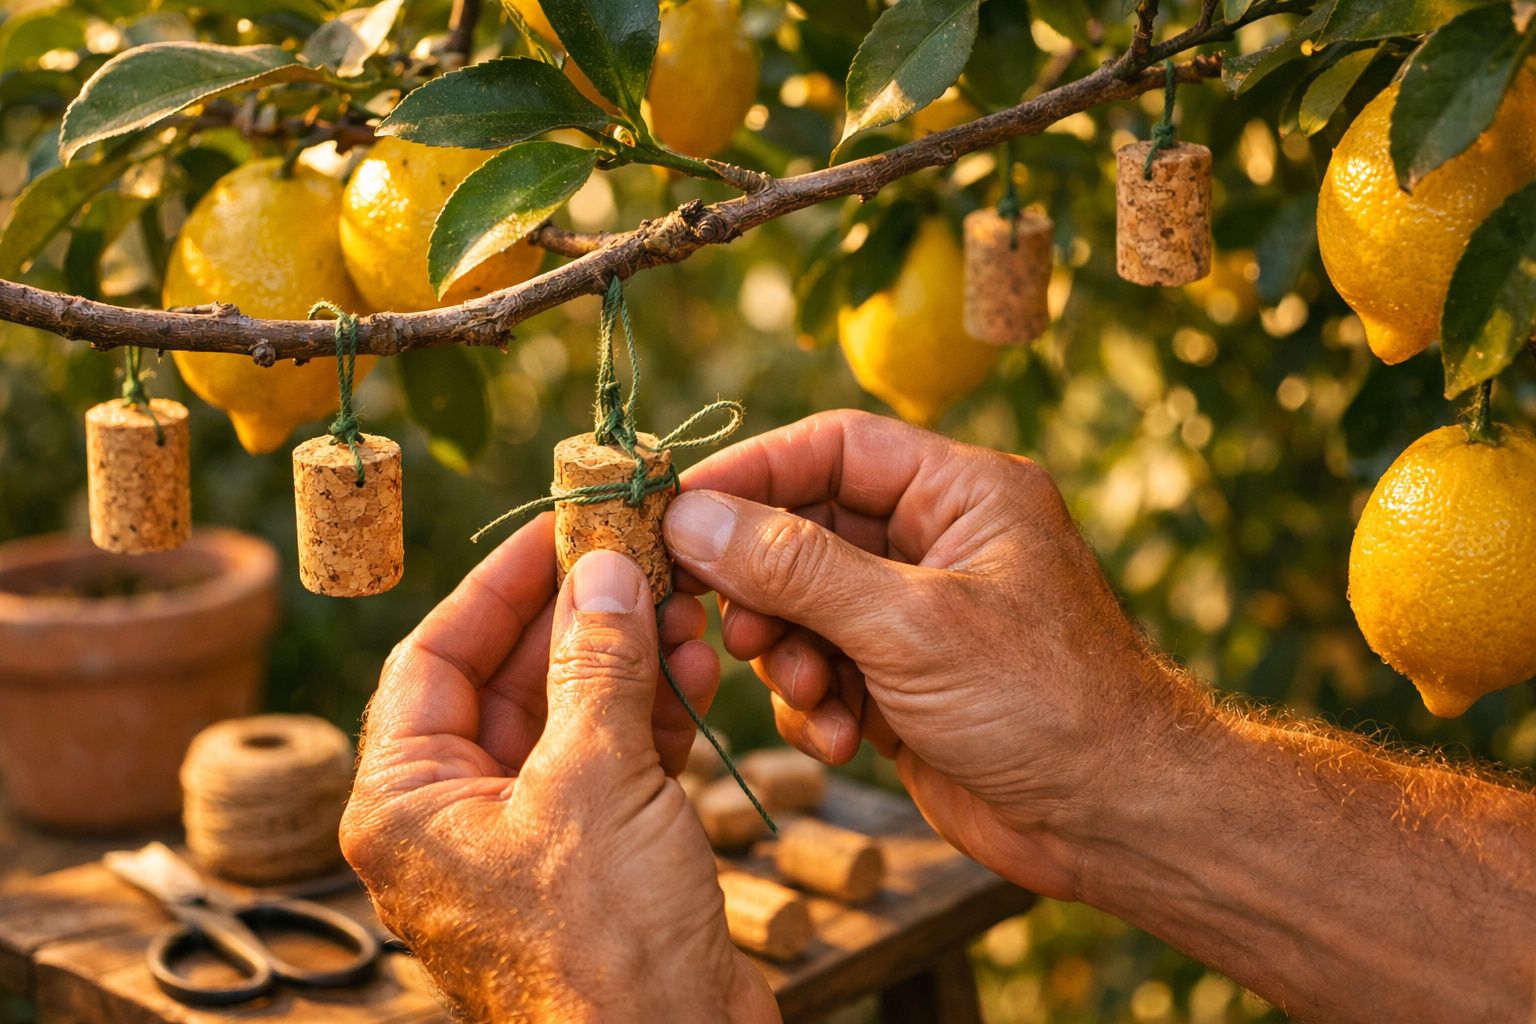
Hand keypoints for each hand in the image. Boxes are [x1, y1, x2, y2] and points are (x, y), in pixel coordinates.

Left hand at [341, 517, 778, 1022]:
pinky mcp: (584, 859)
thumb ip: (599, 663)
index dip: (498, 584)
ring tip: (685, 616)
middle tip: (638, 557)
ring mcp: (521, 840)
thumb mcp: (598, 779)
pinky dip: (649, 718)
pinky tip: (696, 678)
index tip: (558, 527)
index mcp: (407, 802)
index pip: (433, 656)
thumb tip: (602, 567)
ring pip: (566, 717)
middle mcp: (450, 818)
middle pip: (507, 681)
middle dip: (580, 620)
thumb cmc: (605, 943)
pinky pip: (605, 763)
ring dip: (626, 664)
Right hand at [665, 410, 1201, 901]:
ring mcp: (918, 615)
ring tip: (815, 697)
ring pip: (804, 608)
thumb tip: (693, 517)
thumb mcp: (911, 625)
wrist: (1113, 823)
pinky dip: (817, 707)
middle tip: (736, 631)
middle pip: (805, 530)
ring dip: (791, 658)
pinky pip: (824, 671)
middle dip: (764, 587)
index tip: (675, 508)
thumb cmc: (1044, 704)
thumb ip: (796, 568)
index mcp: (962, 493)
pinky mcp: (902, 681)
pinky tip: (844, 741)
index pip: (834, 447)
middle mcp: (937, 542)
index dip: (752, 473)